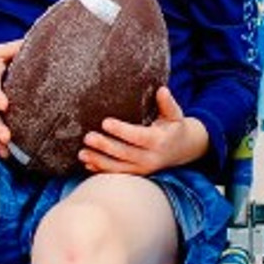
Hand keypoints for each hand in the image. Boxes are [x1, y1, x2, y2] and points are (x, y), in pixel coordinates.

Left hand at [79, 87, 208, 175]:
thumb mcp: (175, 115)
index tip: (105, 122)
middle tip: (88, 137)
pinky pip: (117, 174)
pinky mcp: (136, 174)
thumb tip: (162, 89)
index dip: (122, 130)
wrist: (182, 150)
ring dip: (99, 161)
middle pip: (124, 153)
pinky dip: (101, 170)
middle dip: (105, 146)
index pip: (138, 136)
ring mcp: (142, 169)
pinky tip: (87, 163)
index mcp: (159, 141)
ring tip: (82, 153)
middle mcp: (150, 158)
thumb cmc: (174, 127)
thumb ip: (167, 103)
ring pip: (118, 167)